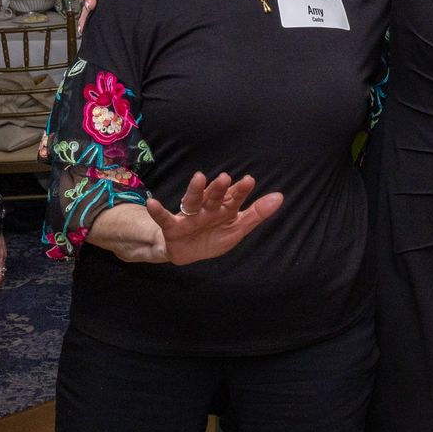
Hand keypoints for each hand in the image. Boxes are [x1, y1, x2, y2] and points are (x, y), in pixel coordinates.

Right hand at [146, 171, 282, 265]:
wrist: (188, 253)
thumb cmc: (214, 236)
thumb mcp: (237, 228)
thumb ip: (257, 213)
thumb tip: (280, 196)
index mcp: (225, 209)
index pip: (234, 198)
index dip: (241, 191)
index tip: (249, 180)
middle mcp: (207, 208)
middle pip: (214, 197)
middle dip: (219, 188)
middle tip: (225, 178)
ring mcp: (189, 216)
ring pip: (193, 201)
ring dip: (195, 190)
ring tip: (199, 178)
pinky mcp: (172, 226)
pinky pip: (165, 218)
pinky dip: (158, 211)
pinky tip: (152, 203)